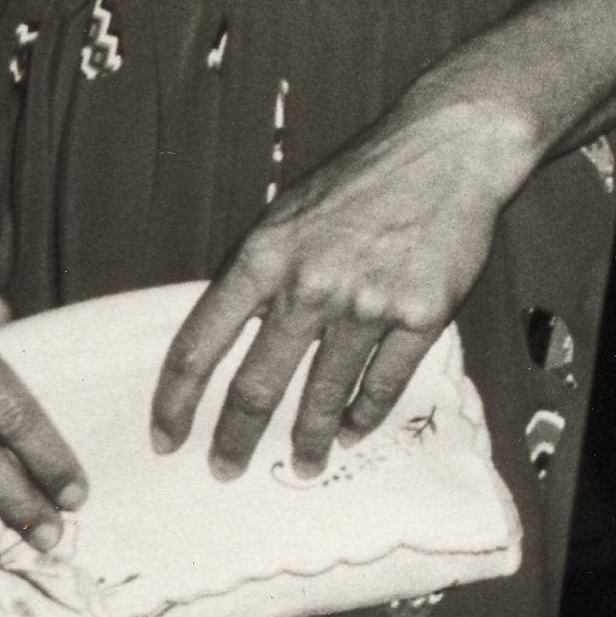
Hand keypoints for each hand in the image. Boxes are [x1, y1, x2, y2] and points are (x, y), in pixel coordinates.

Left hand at [150, 91, 530, 481]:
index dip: (175, 401)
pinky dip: (363, 417)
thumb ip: (261, 269)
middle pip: (256, 389)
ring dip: (307, 442)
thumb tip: (231, 334)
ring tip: (301, 464)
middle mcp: (310, 284)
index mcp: (267, 254)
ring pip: (322, 400)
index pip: (199, 344)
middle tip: (226, 469)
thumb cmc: (366, 175)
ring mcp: (367, 304)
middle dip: (234, 442)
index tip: (165, 438)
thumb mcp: (291, 209)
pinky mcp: (419, 317)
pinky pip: (382, 387)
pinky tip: (352, 429)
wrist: (450, 147)